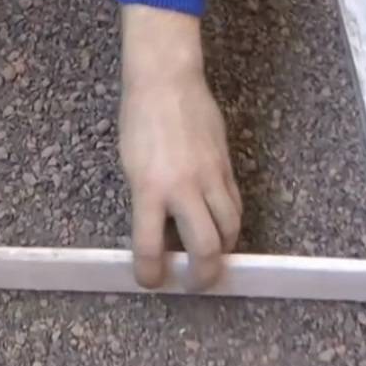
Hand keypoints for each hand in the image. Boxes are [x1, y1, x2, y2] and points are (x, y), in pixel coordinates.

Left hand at [118, 5, 241, 289]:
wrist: (166, 81)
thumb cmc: (139, 120)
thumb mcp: (131, 165)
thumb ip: (147, 200)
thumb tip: (161, 233)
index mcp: (149, 189)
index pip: (150, 246)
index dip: (150, 273)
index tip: (151, 282)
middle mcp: (183, 187)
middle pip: (206, 246)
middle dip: (204, 274)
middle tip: (196, 284)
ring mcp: (210, 176)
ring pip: (229, 228)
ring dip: (223, 249)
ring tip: (211, 258)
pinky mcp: (227, 165)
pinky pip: (234, 204)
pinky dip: (229, 221)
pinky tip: (221, 226)